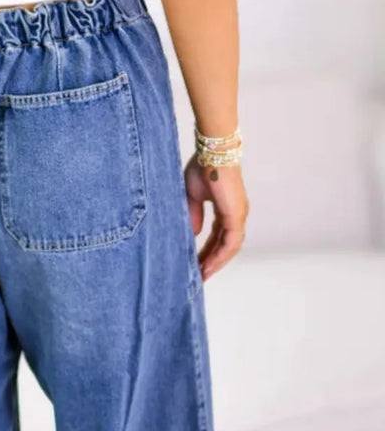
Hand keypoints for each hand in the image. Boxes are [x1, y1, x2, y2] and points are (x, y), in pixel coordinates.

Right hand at [183, 153, 248, 280]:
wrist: (212, 153)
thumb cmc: (202, 166)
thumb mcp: (192, 196)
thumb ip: (194, 215)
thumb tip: (194, 233)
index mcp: (226, 208)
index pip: (217, 236)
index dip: (207, 251)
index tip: (196, 264)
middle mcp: (235, 214)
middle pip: (224, 245)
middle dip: (212, 261)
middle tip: (199, 276)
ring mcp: (238, 215)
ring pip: (229, 248)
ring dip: (216, 263)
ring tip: (202, 276)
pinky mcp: (236, 215)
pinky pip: (230, 243)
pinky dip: (220, 256)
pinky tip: (208, 266)